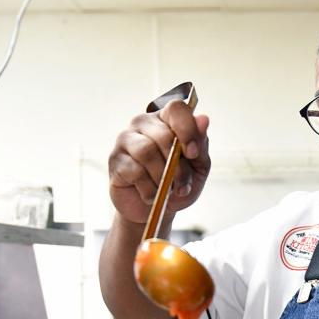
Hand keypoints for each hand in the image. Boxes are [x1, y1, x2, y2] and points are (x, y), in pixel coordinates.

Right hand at [108, 100, 210, 224]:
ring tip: (167, 191)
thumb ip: (200, 144)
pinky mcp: (115, 159)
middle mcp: (143, 124)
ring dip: (163, 178)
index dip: (187, 129)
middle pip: (163, 135)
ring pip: (146, 151)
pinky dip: (149, 189)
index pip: (176, 108)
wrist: (155, 210)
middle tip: (182, 185)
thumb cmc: (177, 184)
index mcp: (166, 120)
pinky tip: (151, 195)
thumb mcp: (197, 168)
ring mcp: (126, 139)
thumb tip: (203, 119)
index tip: (193, 153)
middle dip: (178, 166)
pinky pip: (134, 171)